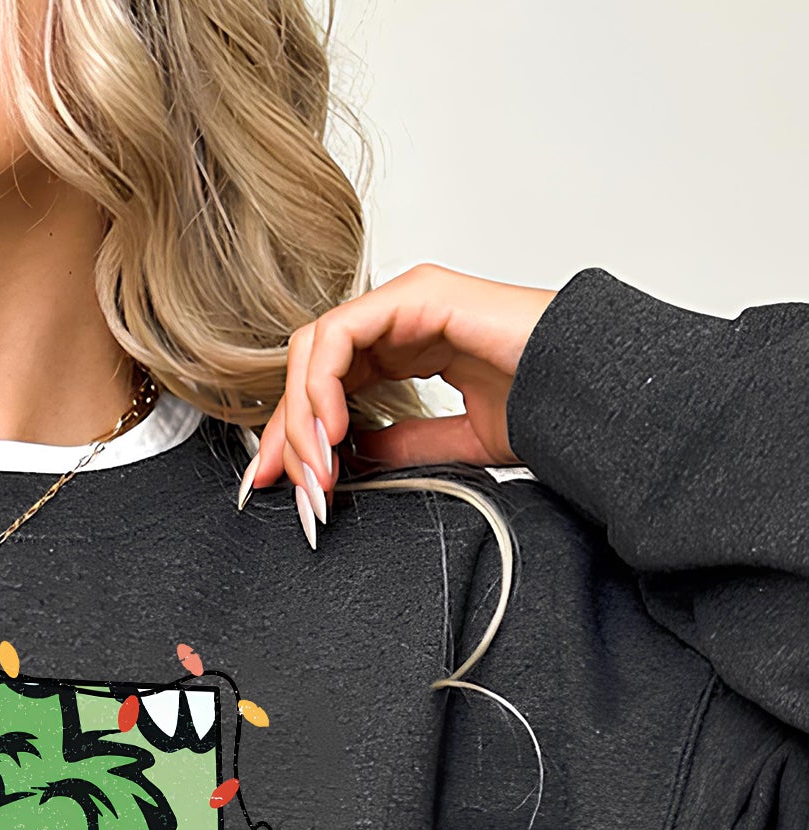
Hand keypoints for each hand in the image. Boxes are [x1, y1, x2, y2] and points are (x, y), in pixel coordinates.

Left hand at [244, 264, 558, 542]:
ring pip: (316, 349)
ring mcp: (405, 301)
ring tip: (318, 470)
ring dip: (304, 416)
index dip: (298, 437)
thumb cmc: (540, 410)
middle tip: (298, 490)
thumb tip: (347, 459)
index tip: (288, 489)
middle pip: (310, 366)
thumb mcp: (452, 443)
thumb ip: (398, 445)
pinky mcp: (415, 295)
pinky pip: (340, 335)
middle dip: (290, 433)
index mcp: (406, 346)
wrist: (585, 393)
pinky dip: (323, 383)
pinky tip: (332, 430)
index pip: (327, 384)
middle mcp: (399, 317)